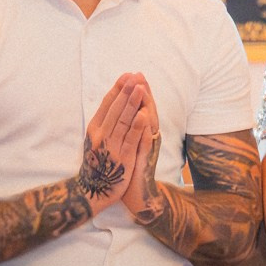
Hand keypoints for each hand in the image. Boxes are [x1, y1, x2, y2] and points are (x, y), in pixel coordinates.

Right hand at [77, 73, 149, 206]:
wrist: (91, 191)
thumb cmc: (96, 164)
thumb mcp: (95, 140)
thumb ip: (103, 123)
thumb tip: (112, 103)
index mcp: (94, 129)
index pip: (106, 104)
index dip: (117, 89)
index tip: (126, 76)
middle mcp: (101, 135)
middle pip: (115, 109)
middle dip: (126, 91)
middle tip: (135, 76)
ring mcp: (111, 146)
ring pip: (123, 121)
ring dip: (132, 103)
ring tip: (140, 88)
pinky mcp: (123, 158)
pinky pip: (130, 139)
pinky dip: (136, 126)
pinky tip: (143, 115)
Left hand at [119, 78, 162, 219]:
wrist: (134, 192)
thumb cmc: (126, 167)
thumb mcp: (124, 142)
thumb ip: (125, 125)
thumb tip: (118, 106)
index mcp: (139, 131)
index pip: (138, 105)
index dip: (134, 90)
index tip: (130, 74)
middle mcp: (145, 136)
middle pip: (144, 109)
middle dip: (139, 91)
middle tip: (137, 75)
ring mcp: (146, 147)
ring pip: (147, 122)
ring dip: (144, 104)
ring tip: (141, 88)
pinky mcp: (144, 158)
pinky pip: (145, 141)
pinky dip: (144, 128)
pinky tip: (142, 115)